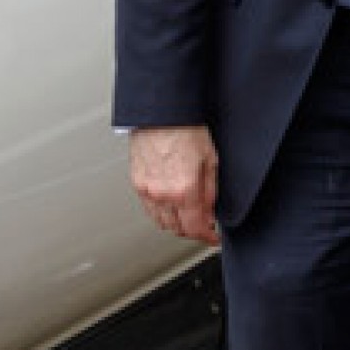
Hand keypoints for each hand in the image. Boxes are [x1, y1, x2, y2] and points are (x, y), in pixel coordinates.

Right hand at [129, 125, 219, 245]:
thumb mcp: (211, 160)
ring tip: (186, 214)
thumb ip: (210, 192)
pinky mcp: (136, 182)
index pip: (196, 229)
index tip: (213, 238)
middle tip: (203, 224)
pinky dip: (160, 212)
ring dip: (176, 223)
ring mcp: (147, 190)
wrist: (161, 111)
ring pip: (161, 222)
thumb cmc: (186, 128)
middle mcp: (163, 194)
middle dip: (192, 230)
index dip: (207, 237)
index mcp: (184, 190)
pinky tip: (169, 204)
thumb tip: (211, 212)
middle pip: (178, 229)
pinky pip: (148, 208)